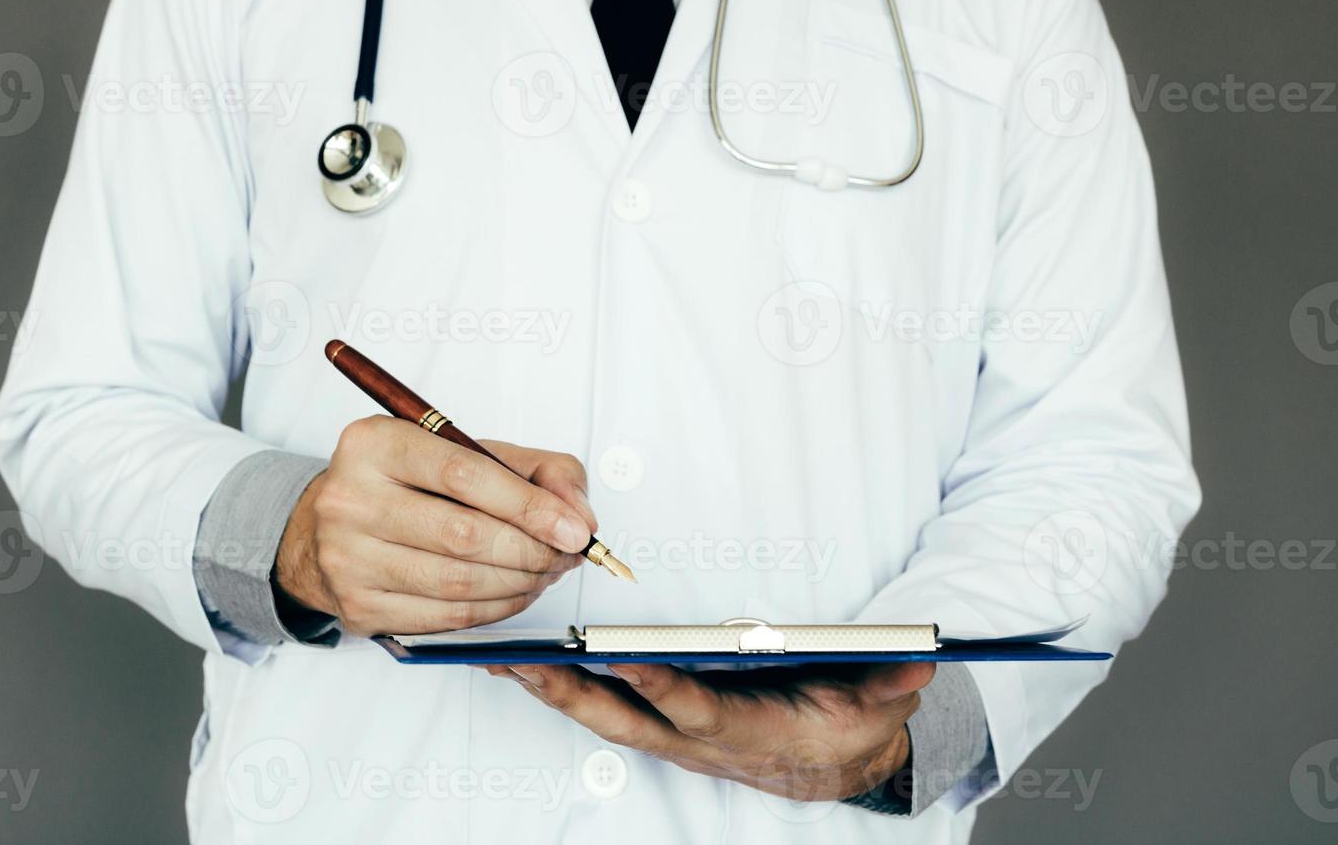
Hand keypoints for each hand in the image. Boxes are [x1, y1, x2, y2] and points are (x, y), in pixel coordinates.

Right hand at [275, 416, 596, 635]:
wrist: (325, 528)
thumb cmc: (406, 485)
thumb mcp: (467, 453)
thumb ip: (535, 470)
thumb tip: (577, 514)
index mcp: (375, 444)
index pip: (464, 475)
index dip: (530, 505)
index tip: (573, 528)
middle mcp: (351, 499)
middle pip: (464, 536)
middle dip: (533, 550)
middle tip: (566, 553)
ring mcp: (348, 559)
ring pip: (459, 583)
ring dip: (520, 583)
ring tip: (546, 571)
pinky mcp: (358, 607)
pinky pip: (446, 617)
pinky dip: (495, 610)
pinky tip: (514, 592)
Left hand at [480, 661, 932, 801]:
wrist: (835, 765)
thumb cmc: (848, 725)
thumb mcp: (879, 704)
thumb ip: (890, 682)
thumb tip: (916, 659)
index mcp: (749, 732)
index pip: (697, 710)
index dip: (661, 689)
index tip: (624, 662)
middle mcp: (699, 739)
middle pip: (623, 720)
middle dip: (571, 692)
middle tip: (523, 660)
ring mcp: (675, 736)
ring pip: (603, 717)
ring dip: (554, 691)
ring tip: (506, 657)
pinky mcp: (663, 727)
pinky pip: (606, 711)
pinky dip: (566, 691)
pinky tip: (532, 667)